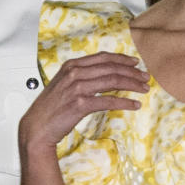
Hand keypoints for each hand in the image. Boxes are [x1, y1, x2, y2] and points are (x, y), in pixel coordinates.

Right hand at [18, 52, 147, 154]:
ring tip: (145, 88)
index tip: (136, 62)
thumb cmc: (52, 108)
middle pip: (111, 68)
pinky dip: (125, 102)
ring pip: (113, 81)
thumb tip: (104, 74)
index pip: (103, 57)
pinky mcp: (80, 104)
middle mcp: (74, 73)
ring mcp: (77, 88)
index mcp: (71, 66)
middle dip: (132, 71)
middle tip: (146, 76)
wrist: (38, 126)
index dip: (122, 59)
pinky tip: (135, 104)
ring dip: (132, 84)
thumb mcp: (65, 85)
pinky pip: (109, 101)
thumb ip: (82, 76)